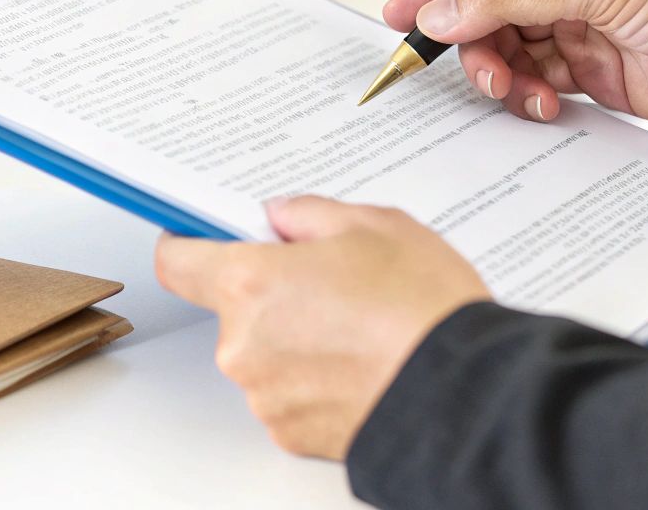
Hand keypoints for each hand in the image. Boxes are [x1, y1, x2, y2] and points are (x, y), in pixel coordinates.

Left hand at [155, 196, 489, 458]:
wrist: (468, 394)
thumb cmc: (424, 309)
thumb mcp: (374, 224)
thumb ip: (309, 213)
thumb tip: (282, 217)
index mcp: (250, 282)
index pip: (178, 261)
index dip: (189, 243)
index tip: (202, 236)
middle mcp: (244, 344)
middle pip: (235, 308)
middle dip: (273, 292)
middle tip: (332, 282)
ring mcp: (265, 395)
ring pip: (265, 353)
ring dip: (297, 339)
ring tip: (361, 328)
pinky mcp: (291, 434)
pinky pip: (289, 394)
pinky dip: (316, 381)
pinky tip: (362, 365)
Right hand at [382, 0, 647, 126]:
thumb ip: (514, 0)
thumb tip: (441, 13)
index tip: (402, 15)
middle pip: (489, 4)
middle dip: (472, 39)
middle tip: (471, 69)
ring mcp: (582, 22)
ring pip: (508, 47)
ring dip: (500, 72)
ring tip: (515, 90)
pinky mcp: (595, 69)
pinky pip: (536, 80)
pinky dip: (528, 95)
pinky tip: (543, 104)